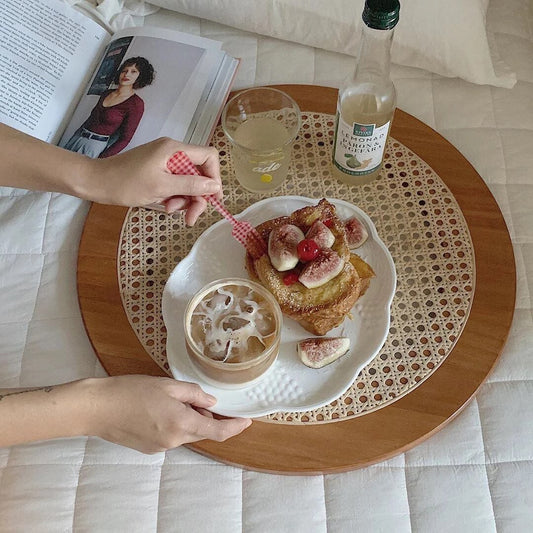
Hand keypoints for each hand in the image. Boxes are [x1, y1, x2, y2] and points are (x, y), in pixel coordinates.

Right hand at [83, 375, 250, 453]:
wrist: (97, 408)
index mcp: (181, 423)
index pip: (217, 432)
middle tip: (193, 396)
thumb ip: (193, 394)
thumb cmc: (129, 392)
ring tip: (169, 398)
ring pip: (186, 432)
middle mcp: (173, 440)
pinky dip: (174, 424)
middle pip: (201, 431)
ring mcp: (161, 447)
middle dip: (206, 417)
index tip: (246, 421)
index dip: (235, 427)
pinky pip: (172, 436)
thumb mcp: (167, 385)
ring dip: (188, 418)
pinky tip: (158, 409)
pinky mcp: (150, 448)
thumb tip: (211, 402)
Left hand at [94, 137, 222, 224]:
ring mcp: (164, 161)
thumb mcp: (161, 187)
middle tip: (190, 217)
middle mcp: (172, 152)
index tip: (212, 198)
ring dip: (184, 199)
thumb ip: (191, 185)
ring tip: (169, 210)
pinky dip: (174, 197)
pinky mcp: (158, 170)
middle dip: (197, 196)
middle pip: (199, 173)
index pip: (209, 156)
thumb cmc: (125, 183)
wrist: (96, 182)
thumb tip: (215, 186)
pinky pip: (175, 184)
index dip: (215, 177)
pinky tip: (164, 205)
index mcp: (175, 149)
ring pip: (188, 182)